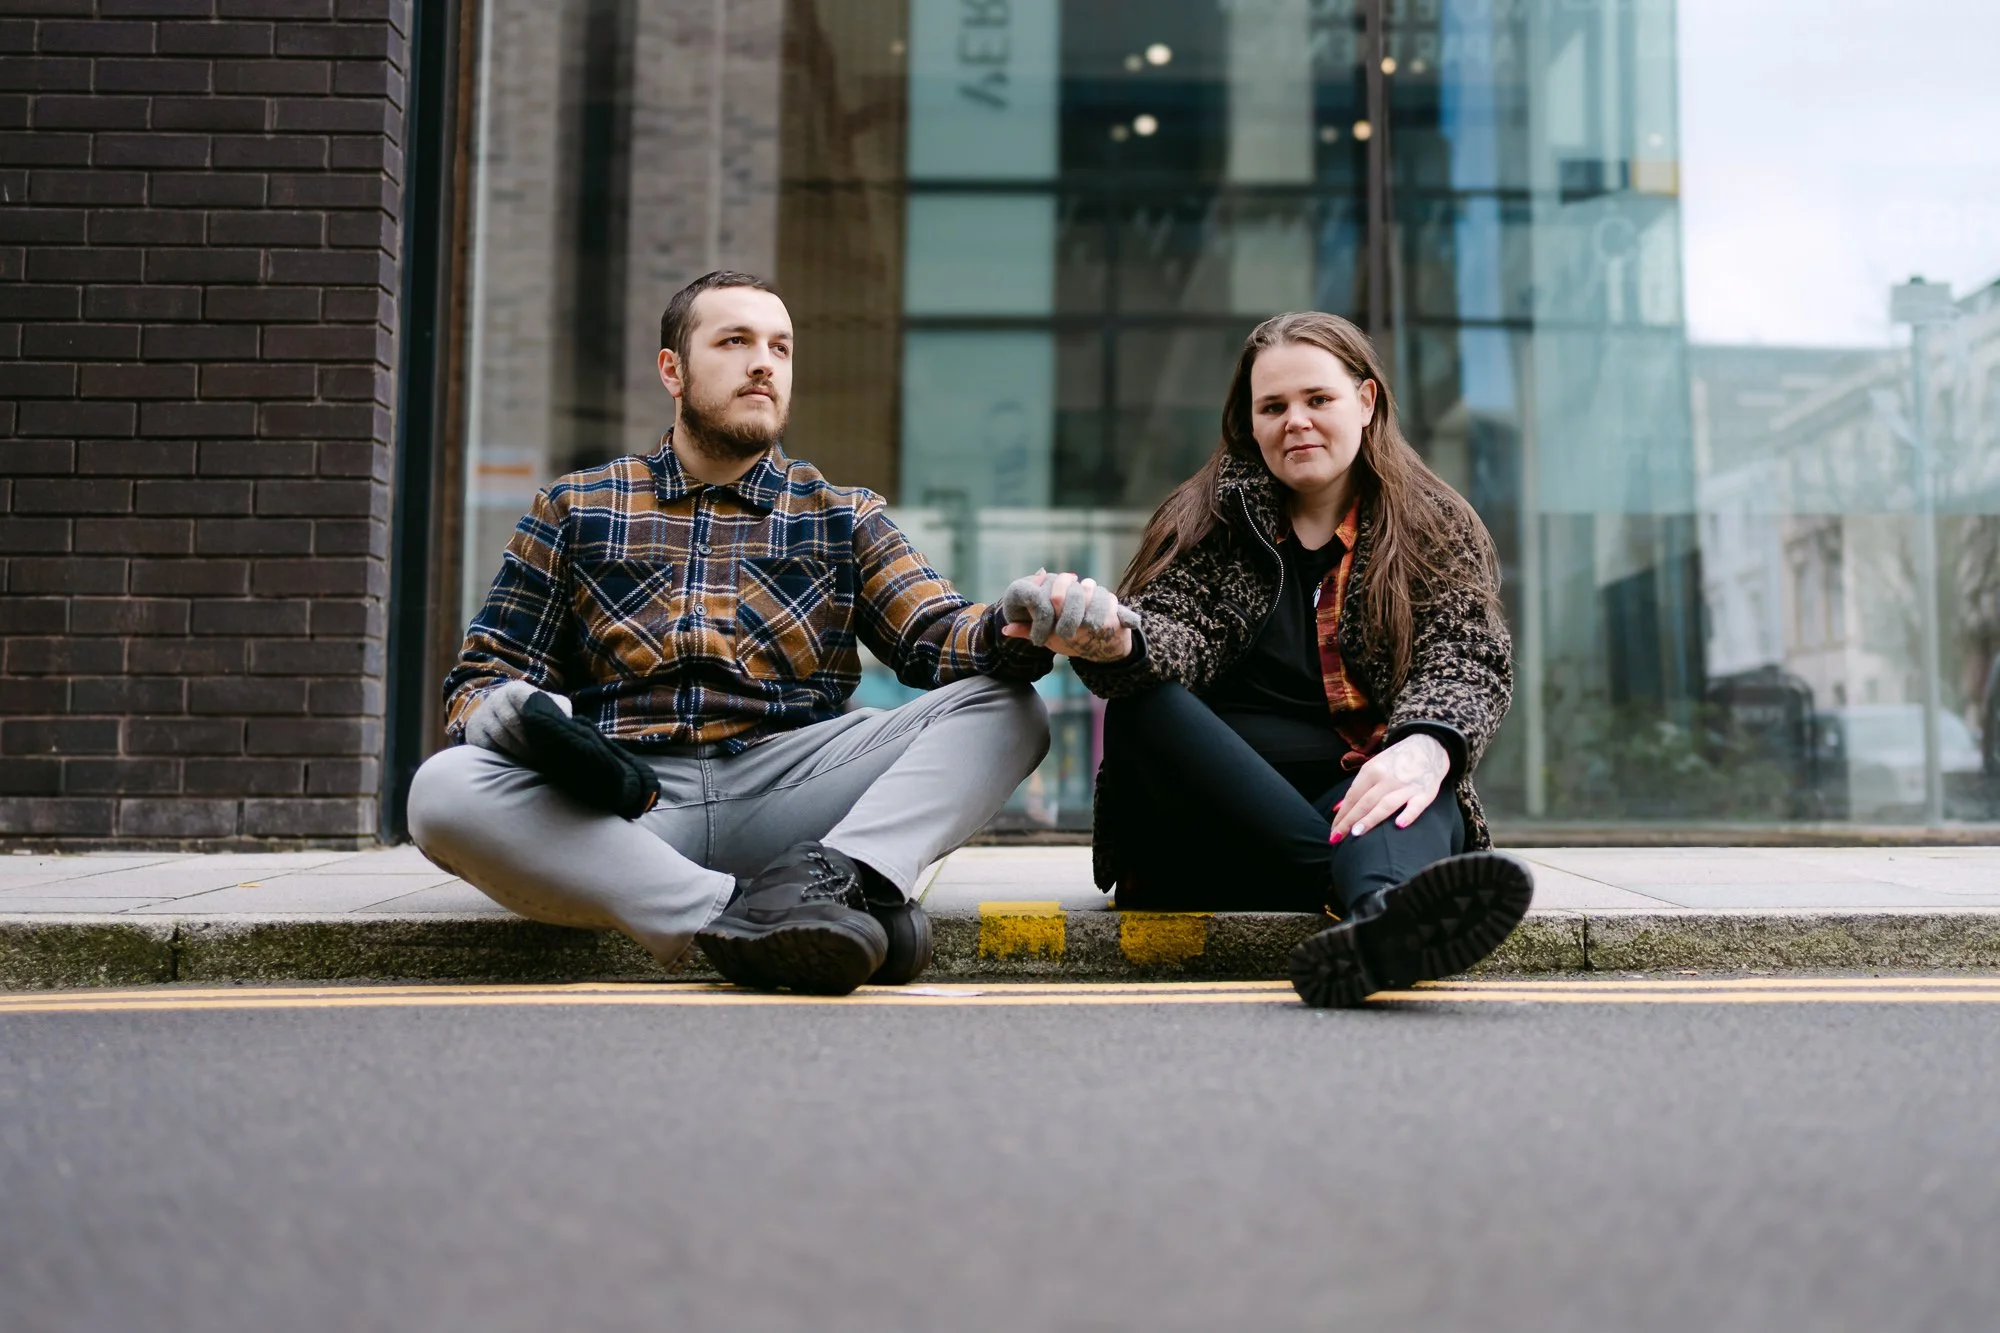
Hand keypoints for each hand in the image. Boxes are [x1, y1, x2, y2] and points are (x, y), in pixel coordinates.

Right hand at [465, 679, 570, 758]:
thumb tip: (565, 721)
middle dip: (529, 742)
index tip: (546, 737)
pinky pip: (488, 747)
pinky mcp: (473, 732)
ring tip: (531, 760)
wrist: (502, 715)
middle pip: (513, 723)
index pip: (525, 702)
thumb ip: (558, 709)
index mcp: (515, 690)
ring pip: (500, 737)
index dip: (536, 723)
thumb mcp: (548, 705)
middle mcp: (495, 699)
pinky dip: (503, 756)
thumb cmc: (533, 712)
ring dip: (518, 752)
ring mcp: (482, 715)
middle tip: (541, 755)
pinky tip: (514, 761)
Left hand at [1000, 570, 1136, 661]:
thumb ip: (1030, 631)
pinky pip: (1115, 606)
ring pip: (1099, 596)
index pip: (1059, 583)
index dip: (1056, 595)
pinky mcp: (1116, 607)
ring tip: (1090, 629)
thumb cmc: (1069, 638)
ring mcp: (1100, 597)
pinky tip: (1113, 626)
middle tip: (1067, 630)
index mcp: (1064, 593)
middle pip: (1079, 590)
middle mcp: (1082, 590)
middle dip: (1073, 610)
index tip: (1052, 610)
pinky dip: (1116, 616)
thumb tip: (1006, 629)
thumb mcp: (1048, 636)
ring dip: (1095, 612)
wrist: (1099, 645)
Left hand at [1328, 734, 1449, 843]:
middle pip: (1365, 802)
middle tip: (1337, 838)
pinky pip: (1416, 806)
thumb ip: (1358, 788)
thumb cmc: (1396, 761)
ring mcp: (1406, 786)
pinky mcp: (1425, 793)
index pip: (1352, 797)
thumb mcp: (1373, 767)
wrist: (1428, 746)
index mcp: (1371, 770)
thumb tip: (1338, 808)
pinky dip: (1408, 814)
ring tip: (1356, 833)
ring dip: (1370, 819)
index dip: (1341, 815)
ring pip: (1385, 804)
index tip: (1333, 832)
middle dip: (1349, 821)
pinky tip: (1399, 825)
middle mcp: (1387, 778)